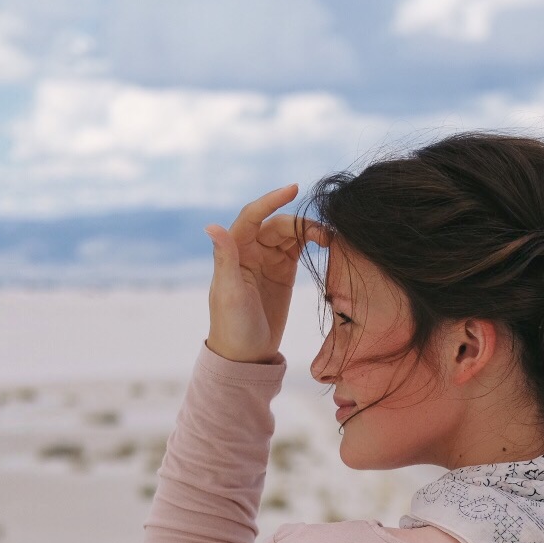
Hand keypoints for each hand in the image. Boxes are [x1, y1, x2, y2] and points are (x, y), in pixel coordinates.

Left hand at [203, 184, 328, 363]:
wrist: (247, 354)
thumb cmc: (233, 325)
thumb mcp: (230, 293)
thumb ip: (225, 258)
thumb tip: (211, 226)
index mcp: (235, 251)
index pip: (253, 215)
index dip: (272, 200)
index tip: (294, 188)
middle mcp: (250, 250)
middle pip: (278, 225)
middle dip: (301, 224)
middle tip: (326, 237)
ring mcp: (268, 260)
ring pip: (291, 235)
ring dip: (310, 233)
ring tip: (331, 241)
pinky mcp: (284, 272)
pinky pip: (298, 249)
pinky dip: (313, 244)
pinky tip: (328, 246)